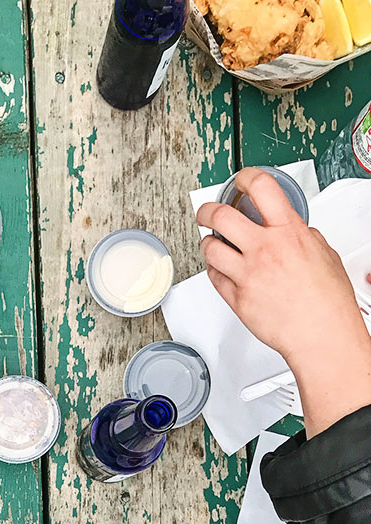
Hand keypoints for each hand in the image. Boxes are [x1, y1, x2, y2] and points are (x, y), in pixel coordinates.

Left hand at [197, 166, 370, 435]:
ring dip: (207, 243)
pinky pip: (214, 278)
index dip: (246, 177)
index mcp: (288, 233)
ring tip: (211, 242)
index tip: (240, 180)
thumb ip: (302, 236)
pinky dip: (214, 270)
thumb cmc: (327, 301)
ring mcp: (247, 275)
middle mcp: (264, 250)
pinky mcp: (237, 298)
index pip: (261, 187)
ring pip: (210, 248)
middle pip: (221, 216)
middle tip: (207, 212)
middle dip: (208, 210)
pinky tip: (219, 269)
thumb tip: (292, 229)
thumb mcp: (323, 254)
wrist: (321, 334)